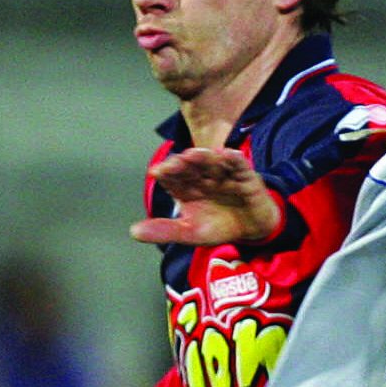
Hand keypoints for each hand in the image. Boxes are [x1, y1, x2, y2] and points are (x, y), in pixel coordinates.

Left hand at [131, 147, 283, 248]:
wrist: (252, 229)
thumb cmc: (219, 226)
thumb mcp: (191, 233)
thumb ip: (165, 230)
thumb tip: (133, 232)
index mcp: (187, 187)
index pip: (174, 177)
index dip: (167, 173)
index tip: (158, 172)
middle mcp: (204, 177)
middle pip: (192, 167)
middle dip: (183, 163)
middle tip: (175, 163)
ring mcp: (224, 175)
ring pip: (213, 162)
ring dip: (204, 157)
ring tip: (195, 154)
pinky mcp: (246, 177)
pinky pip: (240, 166)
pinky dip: (235, 159)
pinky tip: (228, 154)